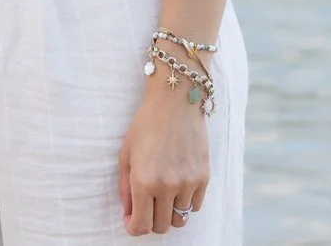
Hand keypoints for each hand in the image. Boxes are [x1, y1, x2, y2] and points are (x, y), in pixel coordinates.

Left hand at [118, 75, 209, 233]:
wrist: (176, 102)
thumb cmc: (145, 126)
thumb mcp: (126, 156)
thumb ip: (125, 189)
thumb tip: (129, 215)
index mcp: (144, 182)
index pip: (141, 226)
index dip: (133, 227)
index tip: (131, 219)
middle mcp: (168, 186)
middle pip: (161, 227)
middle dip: (151, 221)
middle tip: (146, 205)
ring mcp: (188, 183)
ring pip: (180, 219)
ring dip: (169, 213)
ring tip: (162, 195)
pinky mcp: (204, 177)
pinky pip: (195, 206)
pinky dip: (185, 203)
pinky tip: (177, 187)